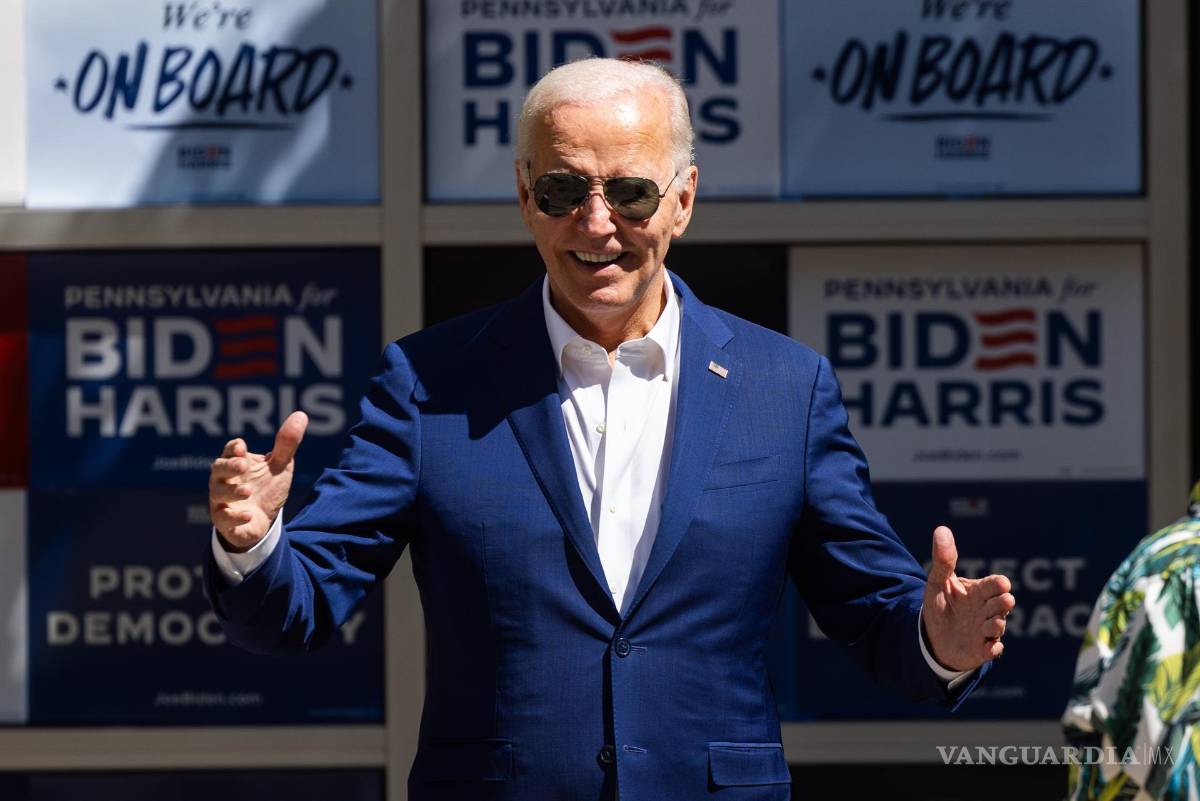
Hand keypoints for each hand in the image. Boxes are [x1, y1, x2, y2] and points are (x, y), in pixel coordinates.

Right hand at [208, 411, 307, 551]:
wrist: (263, 521)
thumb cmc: (267, 488)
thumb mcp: (279, 466)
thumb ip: (286, 444)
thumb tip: (300, 415)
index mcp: (237, 463)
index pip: (230, 451)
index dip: (233, 448)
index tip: (241, 448)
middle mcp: (224, 480)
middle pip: (218, 469)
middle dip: (228, 466)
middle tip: (242, 465)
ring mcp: (222, 501)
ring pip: (217, 494)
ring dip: (231, 491)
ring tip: (247, 491)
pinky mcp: (226, 522)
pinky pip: (224, 519)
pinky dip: (234, 517)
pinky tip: (248, 515)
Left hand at [921, 525, 1014, 671]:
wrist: (934, 636)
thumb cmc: (941, 605)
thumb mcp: (938, 581)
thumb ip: (943, 559)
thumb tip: (941, 529)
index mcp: (979, 591)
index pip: (995, 585)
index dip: (999, 585)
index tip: (1001, 584)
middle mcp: (987, 609)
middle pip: (1003, 604)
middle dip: (1003, 603)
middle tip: (1004, 601)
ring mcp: (986, 630)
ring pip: (999, 626)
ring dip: (997, 625)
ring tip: (992, 624)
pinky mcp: (982, 649)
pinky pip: (993, 650)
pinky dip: (993, 649)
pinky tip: (990, 649)